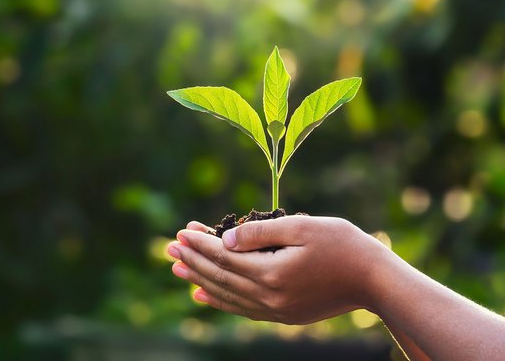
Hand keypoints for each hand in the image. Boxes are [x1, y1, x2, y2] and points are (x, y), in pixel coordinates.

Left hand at [167, 215, 386, 324]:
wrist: (374, 280)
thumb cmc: (342, 244)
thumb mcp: (301, 227)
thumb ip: (260, 233)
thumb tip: (225, 239)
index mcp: (272, 272)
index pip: (223, 256)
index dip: (200, 243)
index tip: (180, 232)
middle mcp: (269, 297)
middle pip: (220, 277)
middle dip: (193, 261)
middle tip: (169, 248)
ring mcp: (276, 310)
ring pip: (227, 295)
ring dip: (200, 281)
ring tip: (177, 270)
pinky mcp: (283, 315)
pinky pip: (242, 309)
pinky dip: (220, 301)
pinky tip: (202, 296)